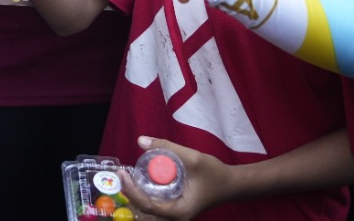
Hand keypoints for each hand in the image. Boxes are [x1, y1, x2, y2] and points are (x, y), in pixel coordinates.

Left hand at [119, 138, 234, 219]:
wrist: (231, 184)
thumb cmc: (215, 174)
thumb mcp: (192, 157)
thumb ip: (167, 147)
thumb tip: (141, 140)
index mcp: (179, 211)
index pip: (148, 206)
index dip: (131, 191)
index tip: (121, 174)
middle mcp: (175, 217)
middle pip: (145, 211)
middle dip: (130, 195)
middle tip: (121, 175)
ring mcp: (174, 215)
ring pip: (148, 211)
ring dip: (136, 195)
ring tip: (128, 177)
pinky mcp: (174, 209)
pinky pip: (154, 206)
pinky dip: (145, 194)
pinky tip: (140, 181)